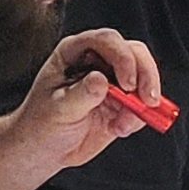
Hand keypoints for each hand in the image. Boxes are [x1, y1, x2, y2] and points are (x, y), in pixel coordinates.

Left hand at [13, 28, 162, 168]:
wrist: (45, 149)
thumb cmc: (41, 123)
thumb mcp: (58, 109)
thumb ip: (81, 94)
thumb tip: (101, 80)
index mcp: (75, 52)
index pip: (106, 41)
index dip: (123, 57)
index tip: (128, 84)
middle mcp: (97, 60)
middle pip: (134, 53)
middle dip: (145, 75)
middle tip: (147, 100)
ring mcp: (112, 80)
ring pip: (144, 78)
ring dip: (142, 103)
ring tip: (122, 126)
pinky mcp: (123, 101)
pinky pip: (142, 104)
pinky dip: (138, 118)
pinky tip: (118, 129)